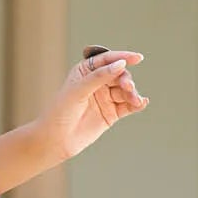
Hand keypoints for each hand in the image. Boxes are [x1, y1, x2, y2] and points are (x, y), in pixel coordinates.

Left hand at [36, 49, 147, 163]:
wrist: (56, 140)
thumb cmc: (60, 112)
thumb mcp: (78, 90)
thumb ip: (99, 77)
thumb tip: (120, 64)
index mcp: (86, 71)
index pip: (107, 60)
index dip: (122, 57)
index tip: (137, 58)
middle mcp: (97, 82)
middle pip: (119, 75)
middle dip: (126, 80)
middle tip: (128, 87)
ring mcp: (105, 98)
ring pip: (125, 91)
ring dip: (132, 93)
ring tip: (135, 100)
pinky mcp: (111, 113)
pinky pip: (127, 106)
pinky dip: (136, 104)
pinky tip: (141, 103)